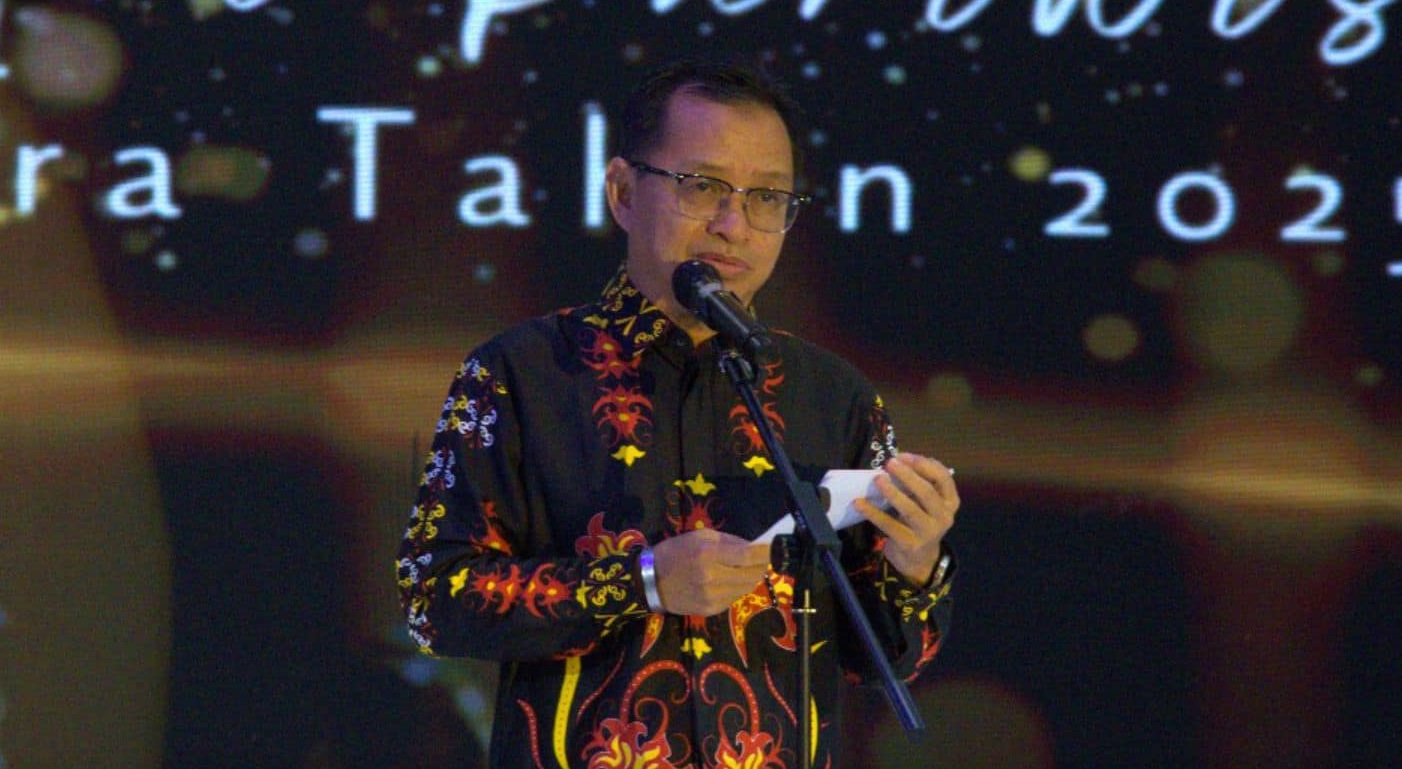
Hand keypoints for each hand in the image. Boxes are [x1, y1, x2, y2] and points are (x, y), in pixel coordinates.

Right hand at [651, 528, 771, 615]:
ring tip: (740, 568)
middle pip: (752, 573)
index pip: (748, 556)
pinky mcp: (711, 610)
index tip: (775, 547)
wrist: (650, 582)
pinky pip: (735, 597)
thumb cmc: (675, 553)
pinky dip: (737, 587)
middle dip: (760, 564)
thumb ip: (728, 541)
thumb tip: (754, 547)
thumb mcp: (699, 536)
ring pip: (747, 587)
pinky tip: (726, 581)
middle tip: (759, 557)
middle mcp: (713, 578)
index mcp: (708, 554)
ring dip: (750, 576)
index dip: (766, 552)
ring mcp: (713, 597)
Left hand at [855, 452, 958, 584]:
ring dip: (893, 493)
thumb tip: (899, 461)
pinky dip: (873, 513)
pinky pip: (889, 526)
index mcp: (950, 502)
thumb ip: (920, 483)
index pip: (943, 478)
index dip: (924, 465)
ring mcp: (929, 532)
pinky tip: (859, 503)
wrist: (919, 559)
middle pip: (927, 492)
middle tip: (890, 463)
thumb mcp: (926, 502)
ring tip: (878, 479)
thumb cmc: (920, 521)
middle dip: (908, 475)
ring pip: (910, 510)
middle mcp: (944, 517)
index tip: (904, 455)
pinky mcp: (910, 544)